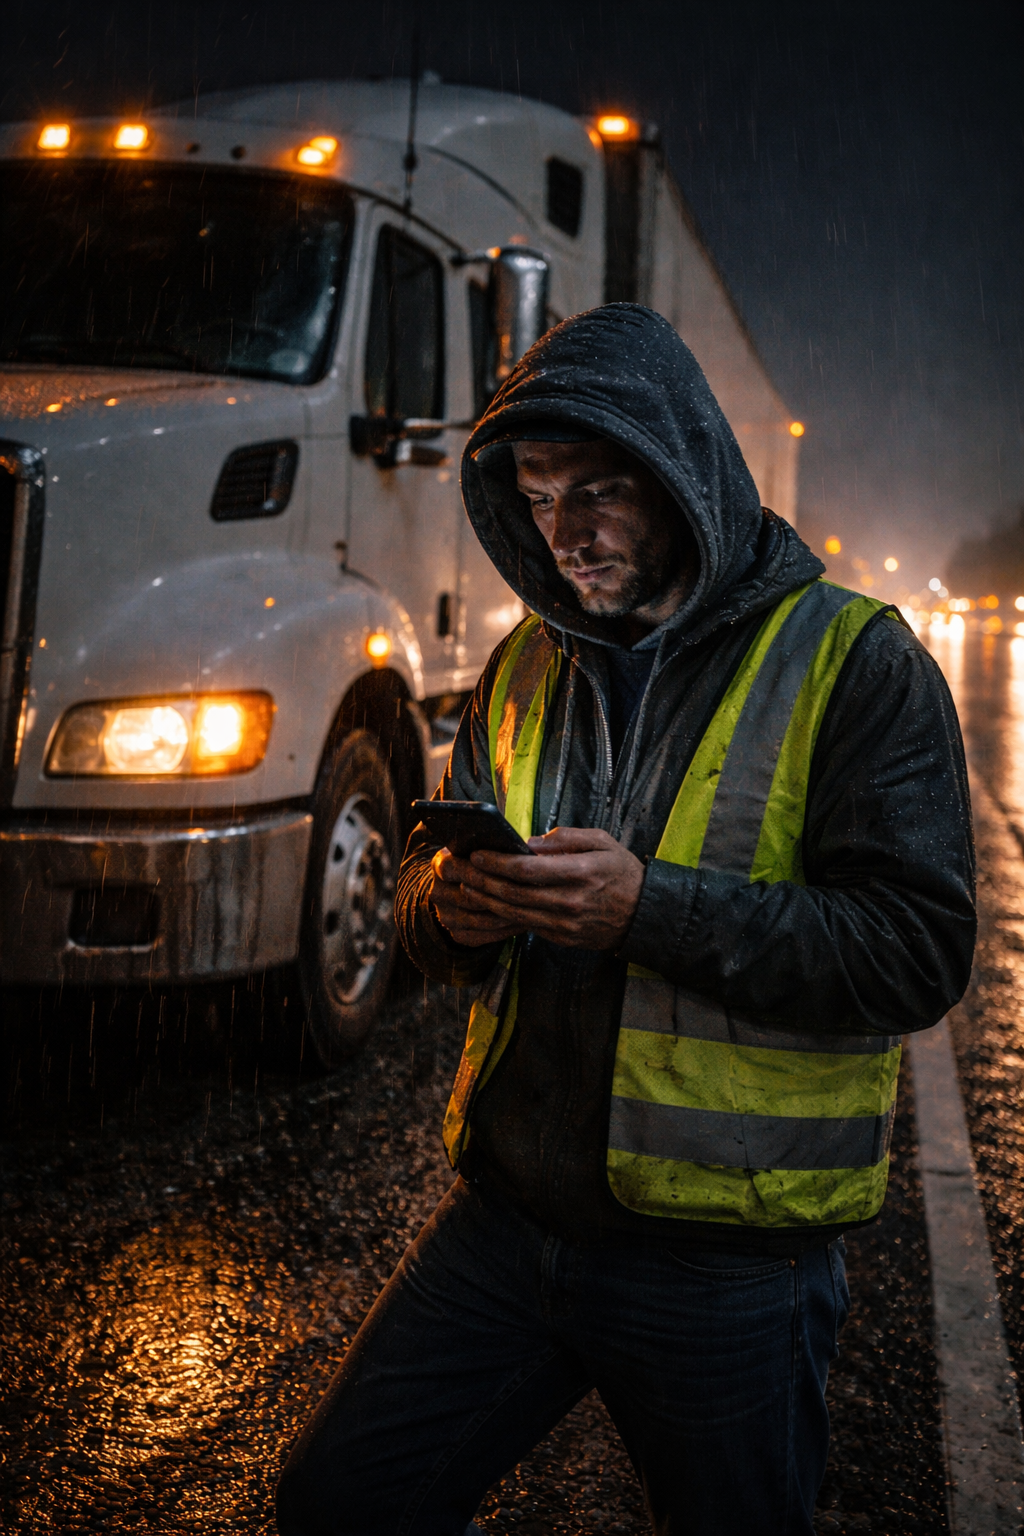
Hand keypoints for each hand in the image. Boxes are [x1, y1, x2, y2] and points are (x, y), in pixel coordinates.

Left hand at [428, 826, 644, 950]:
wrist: (644, 914)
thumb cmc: (622, 872)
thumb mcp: (602, 842)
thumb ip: (566, 838)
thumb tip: (531, 842)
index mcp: (580, 873)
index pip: (528, 869)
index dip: (498, 862)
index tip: (479, 853)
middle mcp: (570, 901)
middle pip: (514, 893)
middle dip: (484, 881)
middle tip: (464, 870)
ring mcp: (565, 924)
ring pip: (515, 913)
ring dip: (487, 901)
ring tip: (468, 887)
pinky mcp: (562, 938)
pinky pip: (526, 926)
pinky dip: (503, 916)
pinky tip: (489, 905)